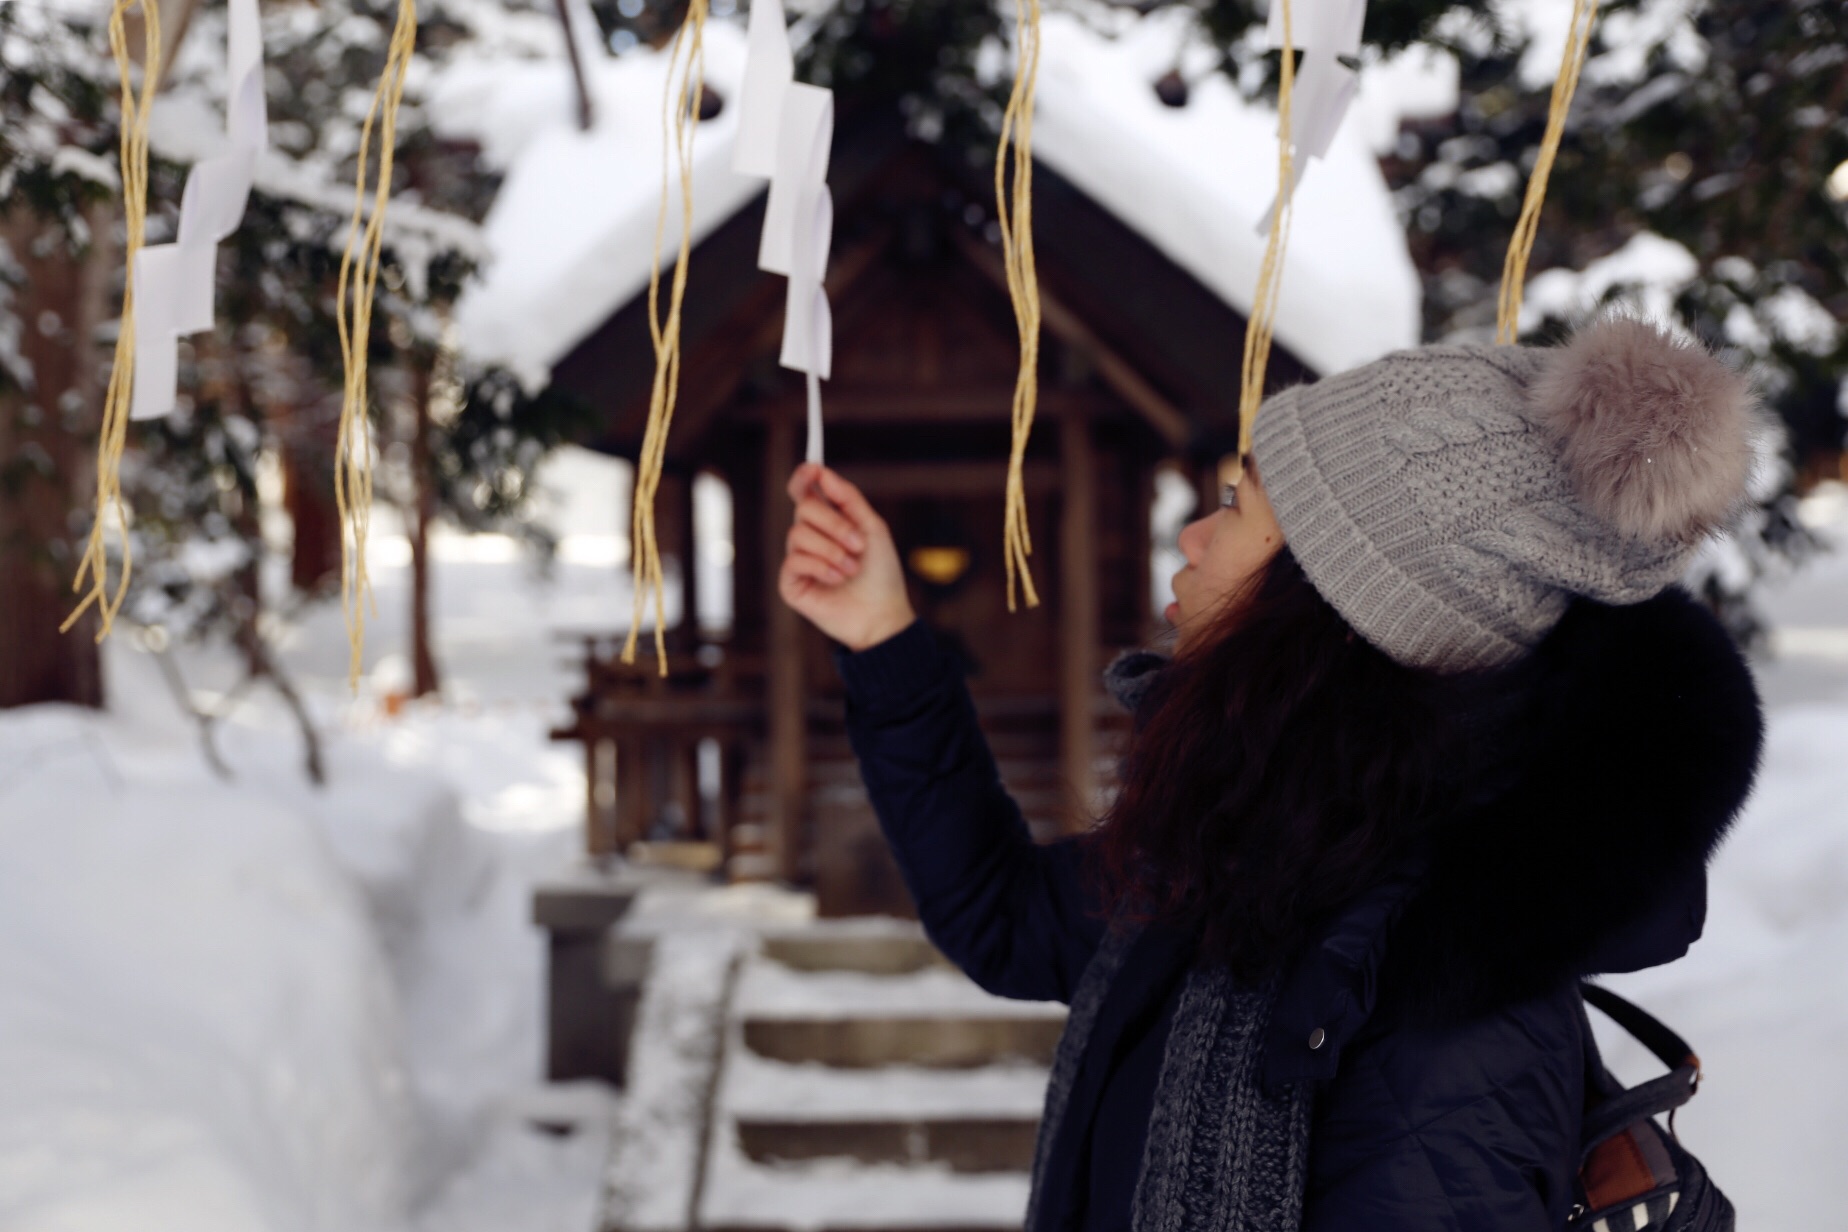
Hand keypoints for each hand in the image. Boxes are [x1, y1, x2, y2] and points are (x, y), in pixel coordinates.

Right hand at [778, 462, 915, 650]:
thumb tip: (821, 471)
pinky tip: (837, 580)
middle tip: (858, 544)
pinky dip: (820, 567)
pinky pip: (794, 560)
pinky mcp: (790, 583)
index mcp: (828, 521)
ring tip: (851, 568)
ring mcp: (798, 560)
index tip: (813, 469)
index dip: (803, 477)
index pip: (805, 492)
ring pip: (798, 534)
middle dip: (834, 524)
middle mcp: (809, 537)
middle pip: (804, 508)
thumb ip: (848, 499)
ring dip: (832, 550)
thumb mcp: (872, 528)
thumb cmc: (880, 573)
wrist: (882, 614)